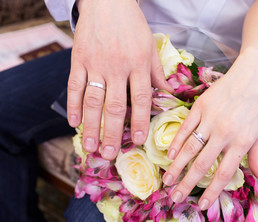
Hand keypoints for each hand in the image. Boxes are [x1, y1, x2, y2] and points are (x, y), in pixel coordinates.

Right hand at [67, 0, 171, 158]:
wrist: (107, 1)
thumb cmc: (132, 26)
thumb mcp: (150, 47)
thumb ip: (158, 72)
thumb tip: (169, 94)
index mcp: (138, 64)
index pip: (141, 98)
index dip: (141, 121)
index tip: (139, 140)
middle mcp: (117, 67)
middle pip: (115, 106)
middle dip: (113, 132)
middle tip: (110, 154)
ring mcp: (95, 64)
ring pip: (92, 101)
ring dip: (91, 126)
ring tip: (91, 146)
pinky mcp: (78, 60)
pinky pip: (74, 86)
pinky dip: (72, 105)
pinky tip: (72, 123)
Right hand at [162, 47, 257, 209]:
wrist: (255, 73)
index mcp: (241, 141)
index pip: (223, 172)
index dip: (212, 191)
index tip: (201, 205)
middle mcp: (224, 132)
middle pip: (201, 164)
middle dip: (187, 183)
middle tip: (175, 197)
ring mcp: (210, 118)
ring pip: (189, 147)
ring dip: (176, 166)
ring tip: (166, 180)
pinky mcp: (200, 106)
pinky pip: (185, 127)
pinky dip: (176, 141)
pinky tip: (169, 154)